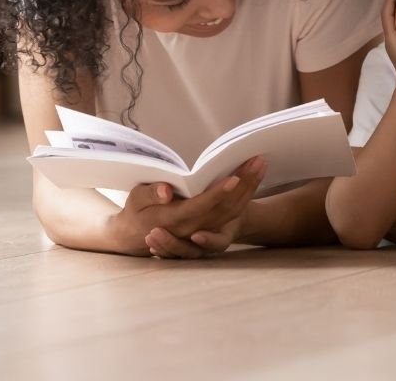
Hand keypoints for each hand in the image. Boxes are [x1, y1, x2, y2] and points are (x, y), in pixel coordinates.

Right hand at [111, 156, 264, 256]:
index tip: (234, 178)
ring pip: (233, 210)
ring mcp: (204, 232)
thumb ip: (149, 193)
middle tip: (258, 160)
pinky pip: (233, 213)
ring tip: (261, 164)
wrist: (137, 235)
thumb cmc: (136, 210)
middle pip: (225, 207)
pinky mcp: (211, 230)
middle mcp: (193, 229)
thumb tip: (166, 192)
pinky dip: (246, 195)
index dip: (218, 193)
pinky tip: (255, 178)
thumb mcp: (135, 198)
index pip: (201, 206)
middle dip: (244, 183)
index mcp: (174, 219)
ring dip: (250, 187)